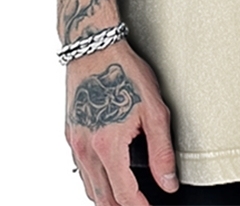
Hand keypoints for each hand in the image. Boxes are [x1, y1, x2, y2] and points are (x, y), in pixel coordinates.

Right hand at [65, 42, 178, 204]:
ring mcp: (75, 142)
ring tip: (125, 198)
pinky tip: (106, 176)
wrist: (94, 48)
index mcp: (108, 147)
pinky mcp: (70, 133)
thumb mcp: (154, 109)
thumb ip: (162, 151)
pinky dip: (93, 180)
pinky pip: (80, 168)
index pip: (124, 196)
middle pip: (102, 198)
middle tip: (139, 205)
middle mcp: (86, 150)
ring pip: (88, 187)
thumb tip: (168, 183)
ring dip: (105, 198)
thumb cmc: (125, 72)